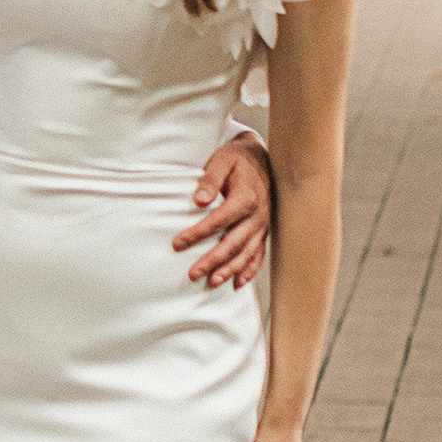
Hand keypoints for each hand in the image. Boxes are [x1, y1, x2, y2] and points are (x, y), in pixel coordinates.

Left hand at [175, 132, 271, 289]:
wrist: (259, 157)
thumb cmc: (236, 159)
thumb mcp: (221, 160)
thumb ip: (210, 179)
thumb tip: (199, 200)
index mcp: (246, 197)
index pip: (218, 221)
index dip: (197, 234)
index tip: (177, 244)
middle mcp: (257, 215)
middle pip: (232, 243)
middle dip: (212, 260)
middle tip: (192, 274)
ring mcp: (263, 225)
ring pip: (246, 253)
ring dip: (229, 269)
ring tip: (212, 282)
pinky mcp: (264, 230)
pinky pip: (258, 254)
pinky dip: (249, 271)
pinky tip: (237, 284)